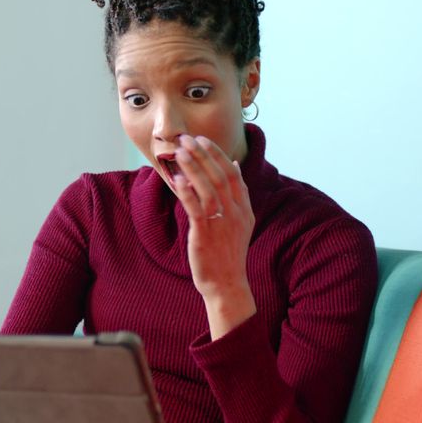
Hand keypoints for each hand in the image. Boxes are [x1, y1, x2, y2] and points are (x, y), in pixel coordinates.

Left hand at [173, 134, 256, 338]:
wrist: (226, 284)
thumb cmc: (228, 252)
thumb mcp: (240, 221)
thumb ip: (238, 194)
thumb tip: (234, 165)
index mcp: (244, 208)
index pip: (232, 174)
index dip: (217, 154)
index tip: (203, 140)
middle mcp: (235, 213)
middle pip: (219, 176)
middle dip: (202, 155)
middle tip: (186, 138)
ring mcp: (222, 224)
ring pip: (207, 188)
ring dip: (193, 167)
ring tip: (180, 151)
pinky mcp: (205, 235)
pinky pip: (196, 209)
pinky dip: (187, 192)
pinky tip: (177, 179)